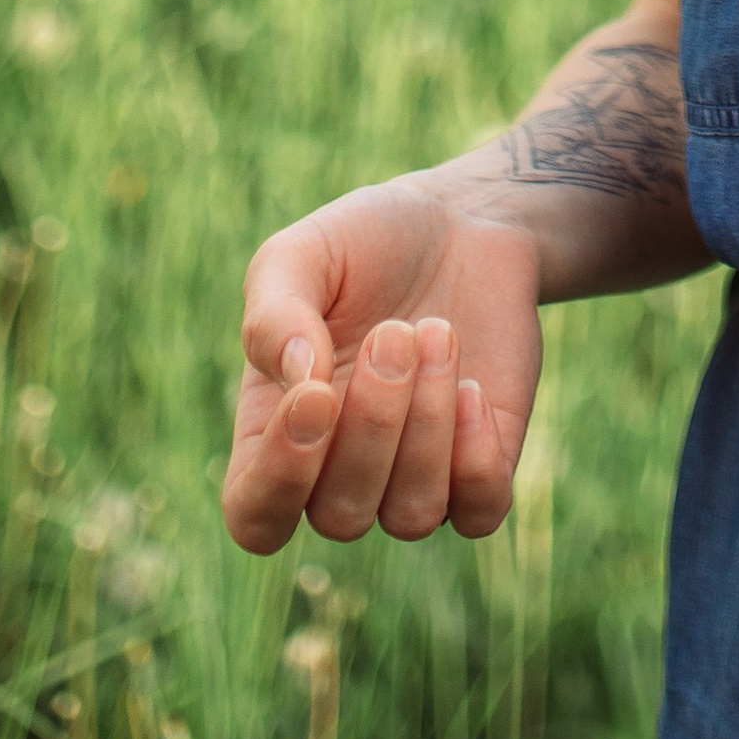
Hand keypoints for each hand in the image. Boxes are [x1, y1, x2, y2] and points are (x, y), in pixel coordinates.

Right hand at [221, 175, 543, 551]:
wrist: (462, 223)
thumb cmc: (364, 244)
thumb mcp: (301, 255)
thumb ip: (273, 315)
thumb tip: (297, 381)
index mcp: (277, 435)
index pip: (256, 516)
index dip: (280, 479)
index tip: (316, 396)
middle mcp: (340, 474)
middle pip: (340, 514)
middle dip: (374, 422)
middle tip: (396, 331)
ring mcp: (414, 478)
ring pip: (412, 514)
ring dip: (428, 424)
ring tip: (436, 331)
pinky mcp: (482, 467)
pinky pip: (480, 510)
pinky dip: (478, 456)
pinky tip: (473, 385)